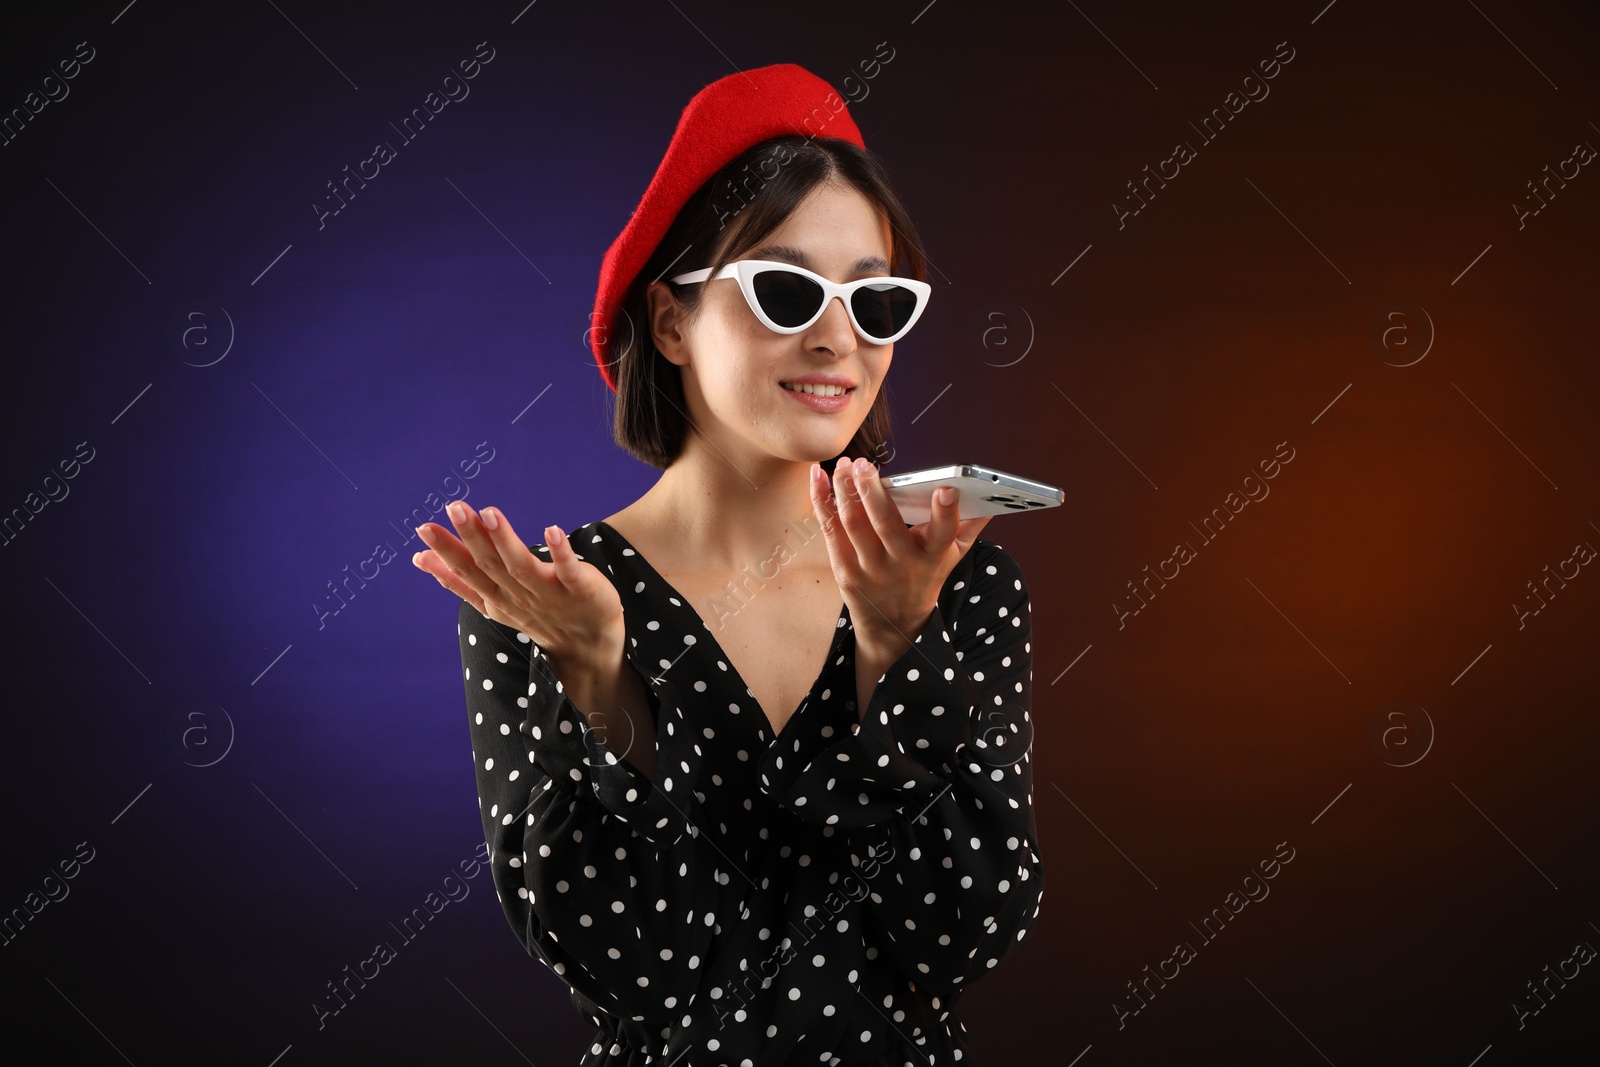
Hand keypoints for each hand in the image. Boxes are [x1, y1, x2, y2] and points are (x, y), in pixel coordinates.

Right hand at [412, 501, 623, 663]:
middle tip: (455, 507)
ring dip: (506, 540)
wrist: (587, 645)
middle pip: (490, 564)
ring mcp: (548, 592)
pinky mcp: (579, 588)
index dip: (446, 552)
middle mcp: (517, 595)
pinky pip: (568, 570)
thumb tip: (421, 558)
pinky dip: (560, 552)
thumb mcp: (492, 600)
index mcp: (495, 597)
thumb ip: (458, 580)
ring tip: (491, 512)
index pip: (466, 572)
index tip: (424, 528)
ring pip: (522, 565)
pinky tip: (552, 530)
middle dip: (471, 536)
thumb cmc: (536, 613)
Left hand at [809, 456, 992, 653]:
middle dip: (873, 492)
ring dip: (845, 491)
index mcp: (932, 556)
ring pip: (854, 525)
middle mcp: (901, 564)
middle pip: (886, 525)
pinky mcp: (845, 570)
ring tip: (845, 465)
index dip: (945, 513)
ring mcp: (870, 570)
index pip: (943, 534)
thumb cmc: (925, 576)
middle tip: (866, 464)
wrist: (893, 624)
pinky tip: (818, 477)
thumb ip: (969, 526)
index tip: (945, 488)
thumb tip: (994, 499)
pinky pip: (831, 530)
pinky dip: (822, 502)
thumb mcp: (952, 557)